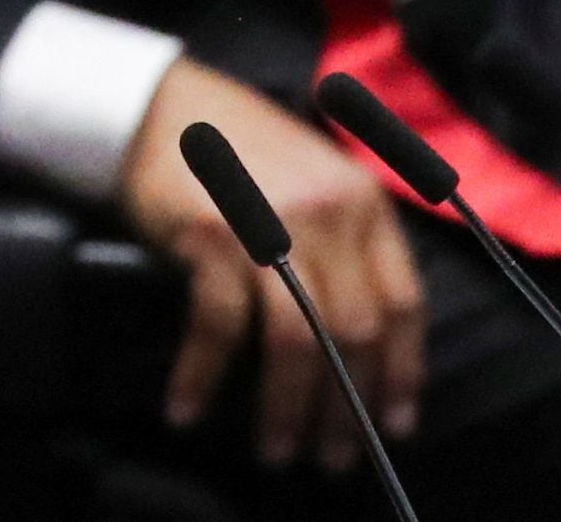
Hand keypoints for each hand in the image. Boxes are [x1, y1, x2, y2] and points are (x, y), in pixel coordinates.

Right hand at [120, 57, 425, 473]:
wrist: (156, 104)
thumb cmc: (236, 146)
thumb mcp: (313, 178)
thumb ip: (345, 239)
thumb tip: (363, 338)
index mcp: (361, 200)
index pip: (403, 302)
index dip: (402, 372)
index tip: (393, 422)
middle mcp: (328, 213)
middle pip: (354, 335)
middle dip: (345, 409)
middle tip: (331, 457)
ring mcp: (271, 224)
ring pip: (298, 343)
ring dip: (287, 410)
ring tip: (276, 451)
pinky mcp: (213, 236)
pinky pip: (220, 328)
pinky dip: (202, 375)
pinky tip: (187, 407)